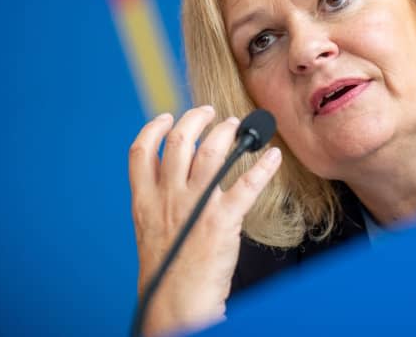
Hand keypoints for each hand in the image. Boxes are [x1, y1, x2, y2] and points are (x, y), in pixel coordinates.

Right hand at [128, 105, 281, 335]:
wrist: (176, 303)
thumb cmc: (167, 272)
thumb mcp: (150, 231)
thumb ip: (159, 202)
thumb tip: (173, 179)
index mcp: (145, 201)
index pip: (141, 152)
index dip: (154, 128)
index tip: (167, 117)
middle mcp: (168, 197)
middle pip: (180, 141)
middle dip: (197, 120)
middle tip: (211, 113)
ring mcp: (196, 206)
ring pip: (211, 153)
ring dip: (227, 133)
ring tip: (237, 125)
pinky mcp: (223, 220)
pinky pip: (247, 184)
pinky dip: (263, 166)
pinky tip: (273, 156)